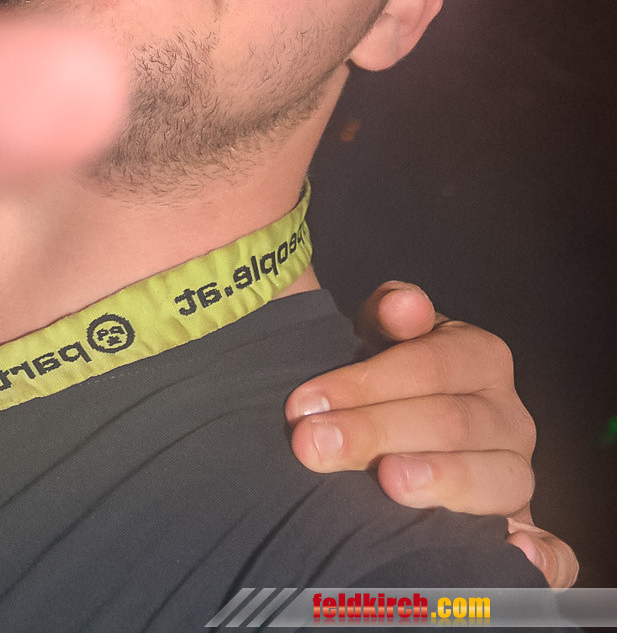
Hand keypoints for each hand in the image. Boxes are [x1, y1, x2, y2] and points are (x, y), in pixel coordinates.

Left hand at [286, 281, 577, 586]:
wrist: (405, 427)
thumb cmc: (388, 381)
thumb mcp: (380, 337)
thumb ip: (387, 313)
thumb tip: (405, 306)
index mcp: (480, 357)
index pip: (429, 365)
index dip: (366, 382)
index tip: (306, 404)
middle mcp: (509, 416)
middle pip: (451, 422)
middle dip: (376, 431)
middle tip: (314, 445)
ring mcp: (519, 474)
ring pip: (496, 479)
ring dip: (442, 478)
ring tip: (390, 480)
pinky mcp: (525, 529)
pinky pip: (555, 551)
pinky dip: (543, 556)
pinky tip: (516, 554)